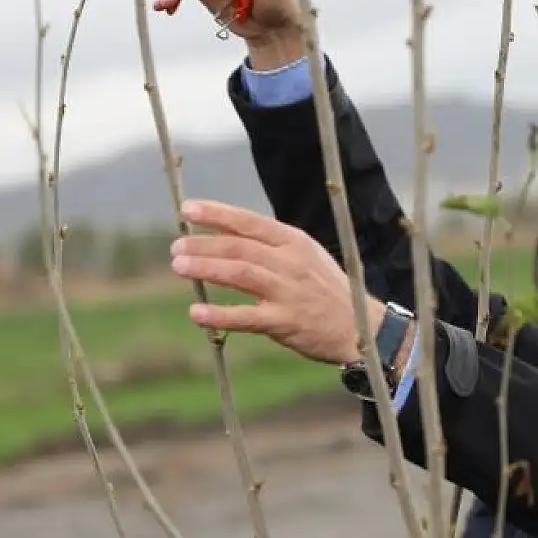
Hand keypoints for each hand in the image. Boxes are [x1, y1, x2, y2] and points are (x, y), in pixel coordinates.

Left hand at [169, 199, 380, 364]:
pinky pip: (247, 316)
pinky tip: (196, 313)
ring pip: (240, 273)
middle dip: (203, 244)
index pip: (249, 222)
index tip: (187, 210)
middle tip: (174, 246)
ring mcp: (288, 291)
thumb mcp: (306, 257)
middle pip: (239, 247)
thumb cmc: (326, 290)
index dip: (216, 214)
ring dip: (206, 268)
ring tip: (178, 266)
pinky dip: (220, 314)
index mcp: (294, 242)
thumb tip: (225, 236)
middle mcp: (290, 262)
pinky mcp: (286, 322)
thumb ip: (271, 246)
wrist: (362, 328)